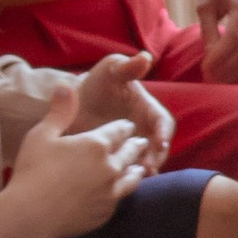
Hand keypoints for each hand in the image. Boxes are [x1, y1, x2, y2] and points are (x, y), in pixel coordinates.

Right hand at [5, 95, 147, 237]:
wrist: (31, 215)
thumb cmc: (33, 171)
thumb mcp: (42, 135)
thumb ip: (60, 111)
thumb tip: (65, 85)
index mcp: (97, 144)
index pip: (119, 131)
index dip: (124, 127)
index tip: (128, 126)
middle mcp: (111, 167)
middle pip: (130, 153)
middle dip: (136, 145)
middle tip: (141, 143)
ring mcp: (111, 192)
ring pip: (132, 178)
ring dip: (137, 170)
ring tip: (140, 168)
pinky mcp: (106, 213)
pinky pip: (119, 199)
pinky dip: (122, 193)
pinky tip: (119, 193)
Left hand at [67, 49, 171, 173]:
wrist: (73, 101)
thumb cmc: (96, 82)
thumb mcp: (111, 70)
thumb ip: (128, 67)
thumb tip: (145, 56)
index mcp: (147, 108)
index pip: (164, 122)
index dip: (164, 133)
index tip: (159, 143)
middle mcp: (145, 127)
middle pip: (160, 146)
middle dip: (157, 157)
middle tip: (148, 168)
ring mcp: (134, 142)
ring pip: (148, 159)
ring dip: (146, 168)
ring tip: (137, 177)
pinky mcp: (122, 155)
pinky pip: (131, 167)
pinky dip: (130, 174)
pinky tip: (122, 181)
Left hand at [193, 0, 237, 77]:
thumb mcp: (206, 6)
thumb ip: (208, 30)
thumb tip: (211, 55)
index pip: (234, 36)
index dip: (220, 56)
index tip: (205, 69)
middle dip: (228, 67)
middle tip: (210, 79)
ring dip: (237, 70)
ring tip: (219, 80)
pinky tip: (231, 74)